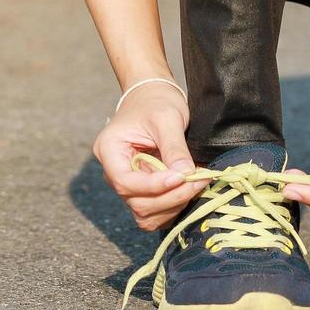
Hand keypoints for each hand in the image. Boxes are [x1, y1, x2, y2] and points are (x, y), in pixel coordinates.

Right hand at [92, 82, 206, 231]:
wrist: (153, 96)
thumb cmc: (156, 101)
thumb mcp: (167, 118)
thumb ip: (174, 147)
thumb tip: (186, 174)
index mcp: (109, 151)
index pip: (125, 181)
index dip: (153, 186)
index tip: (181, 177)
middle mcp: (114, 172)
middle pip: (137, 202)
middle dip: (170, 197)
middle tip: (199, 179)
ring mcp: (129, 184)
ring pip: (146, 214)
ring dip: (174, 205)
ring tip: (197, 183)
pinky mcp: (144, 191)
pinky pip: (156, 213)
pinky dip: (174, 207)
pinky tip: (190, 189)